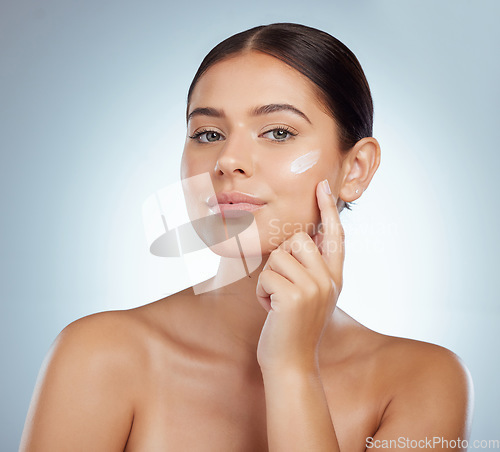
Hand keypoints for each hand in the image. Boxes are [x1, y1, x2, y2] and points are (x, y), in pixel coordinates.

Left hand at [255, 179, 344, 373]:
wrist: (291, 363)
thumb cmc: (293, 327)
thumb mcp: (311, 295)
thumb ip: (311, 268)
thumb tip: (297, 238)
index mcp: (334, 277)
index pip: (335, 235)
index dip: (329, 209)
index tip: (323, 185)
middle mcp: (329, 279)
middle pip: (298, 239)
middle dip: (280, 259)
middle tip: (281, 287)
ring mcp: (314, 287)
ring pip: (278, 257)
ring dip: (268, 279)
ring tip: (276, 302)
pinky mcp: (294, 296)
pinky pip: (265, 276)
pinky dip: (261, 293)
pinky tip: (270, 311)